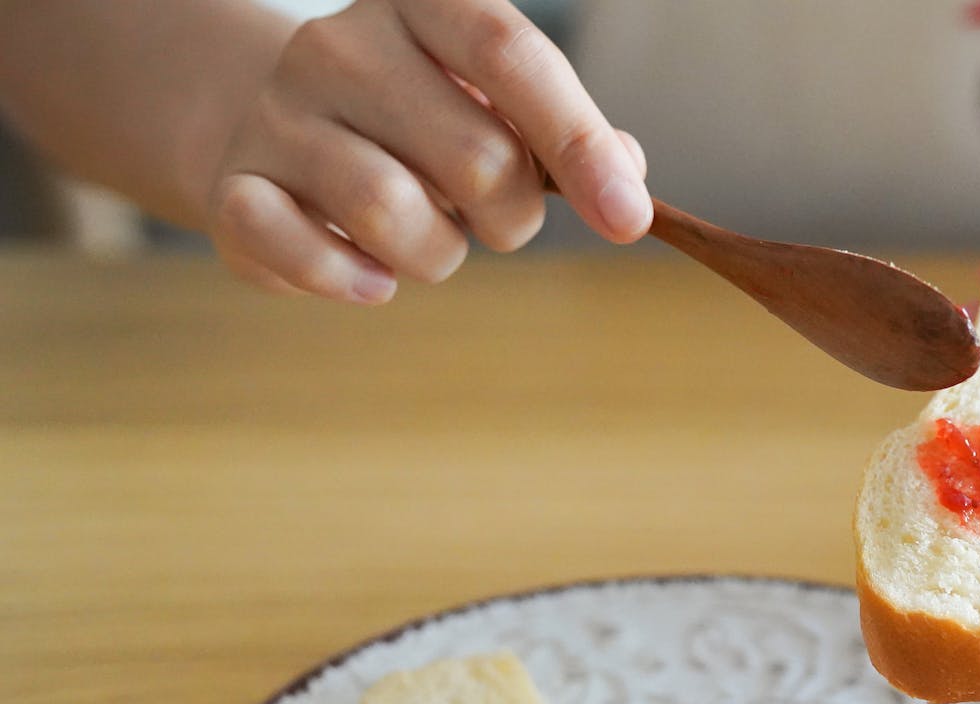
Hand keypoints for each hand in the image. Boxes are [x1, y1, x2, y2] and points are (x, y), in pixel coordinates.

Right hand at [206, 0, 647, 302]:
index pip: (511, 54)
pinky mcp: (233, 188)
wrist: (276, 124)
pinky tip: (370, 276)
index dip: (579, 141)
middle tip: (495, 217)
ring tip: (430, 238)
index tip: (628, 219)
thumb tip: (626, 175)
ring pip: (393, 213)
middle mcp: (341, 44)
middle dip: (513, 217)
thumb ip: (565, 137)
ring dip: (439, 256)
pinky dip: (352, 283)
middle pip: (475, 155)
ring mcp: (278, 113)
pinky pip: (303, 255)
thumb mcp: (497, 107)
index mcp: (422, 4)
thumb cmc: (419, 121)